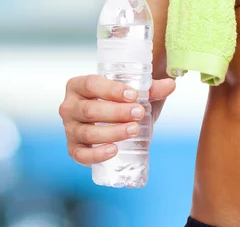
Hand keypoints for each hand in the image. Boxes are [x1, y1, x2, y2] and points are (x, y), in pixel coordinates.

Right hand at [59, 75, 175, 165]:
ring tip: (134, 130)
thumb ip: (151, 88)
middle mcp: (69, 106)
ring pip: (88, 133)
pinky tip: (114, 150)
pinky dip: (96, 155)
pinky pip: (80, 155)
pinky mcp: (74, 148)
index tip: (133, 95)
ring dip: (112, 132)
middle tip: (139, 113)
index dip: (111, 90)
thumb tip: (170, 85)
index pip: (91, 84)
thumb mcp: (133, 92)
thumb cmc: (119, 101)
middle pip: (90, 110)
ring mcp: (69, 129)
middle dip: (117, 112)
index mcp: (78, 85)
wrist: (111, 119)